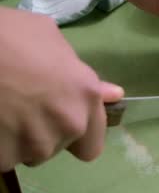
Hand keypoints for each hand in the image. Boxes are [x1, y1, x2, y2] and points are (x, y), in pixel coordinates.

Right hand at [0, 7, 123, 171]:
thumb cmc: (6, 33)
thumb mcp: (50, 39)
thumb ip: (82, 74)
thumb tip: (112, 94)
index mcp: (85, 96)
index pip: (91, 146)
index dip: (76, 136)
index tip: (59, 121)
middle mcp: (68, 125)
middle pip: (57, 149)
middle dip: (43, 133)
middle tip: (22, 106)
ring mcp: (34, 144)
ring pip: (27, 154)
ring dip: (17, 139)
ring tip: (3, 108)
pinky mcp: (2, 157)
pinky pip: (2, 158)